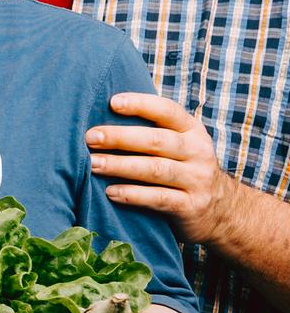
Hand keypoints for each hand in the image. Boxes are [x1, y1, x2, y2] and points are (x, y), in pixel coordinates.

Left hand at [86, 93, 236, 244]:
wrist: (222, 210)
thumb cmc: (184, 170)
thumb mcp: (179, 146)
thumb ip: (153, 132)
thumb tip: (105, 116)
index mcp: (192, 131)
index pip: (167, 111)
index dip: (141, 104)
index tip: (113, 102)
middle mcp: (197, 152)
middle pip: (157, 140)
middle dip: (121, 137)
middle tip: (91, 138)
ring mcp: (196, 180)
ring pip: (155, 169)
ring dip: (121, 166)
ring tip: (93, 164)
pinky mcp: (190, 206)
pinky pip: (158, 198)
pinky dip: (133, 195)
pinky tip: (110, 192)